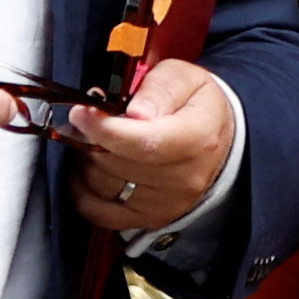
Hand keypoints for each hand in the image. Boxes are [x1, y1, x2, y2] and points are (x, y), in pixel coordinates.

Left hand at [64, 54, 238, 238]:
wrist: (215, 141)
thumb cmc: (195, 105)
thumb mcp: (185, 78)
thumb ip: (160, 88)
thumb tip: (136, 112)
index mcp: (198, 139)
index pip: (145, 143)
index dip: (105, 129)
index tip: (82, 113)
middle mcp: (184, 179)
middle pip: (116, 163)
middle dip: (90, 139)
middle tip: (88, 120)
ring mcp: (165, 204)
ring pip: (101, 185)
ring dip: (86, 160)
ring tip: (94, 140)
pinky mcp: (147, 220)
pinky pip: (96, 210)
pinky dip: (82, 188)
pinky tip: (89, 167)